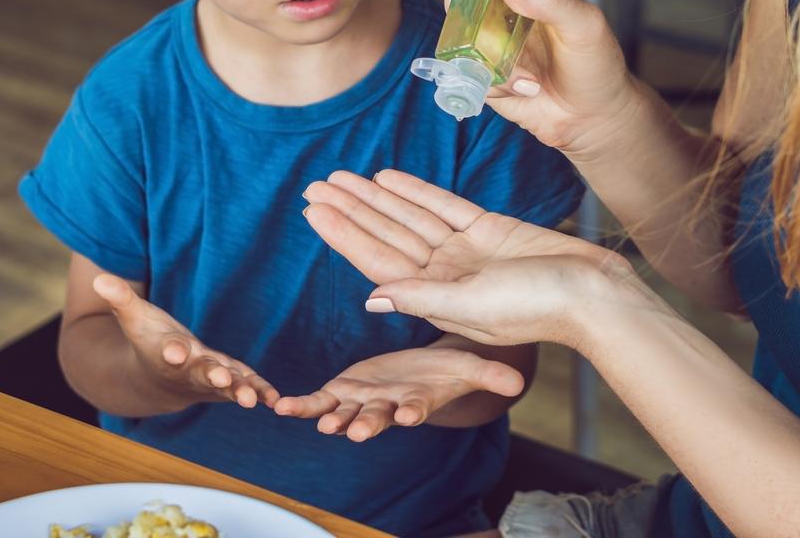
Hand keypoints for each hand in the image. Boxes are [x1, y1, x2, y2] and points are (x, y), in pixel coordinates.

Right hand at [92, 274, 279, 410]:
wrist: (158, 380)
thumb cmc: (149, 342)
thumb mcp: (135, 317)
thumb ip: (120, 299)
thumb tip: (98, 279)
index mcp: (166, 354)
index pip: (167, 352)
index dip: (171, 350)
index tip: (174, 351)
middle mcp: (189, 371)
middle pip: (200, 374)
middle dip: (210, 376)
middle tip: (221, 379)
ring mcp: (211, 379)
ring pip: (226, 386)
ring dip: (239, 391)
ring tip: (251, 399)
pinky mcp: (230, 380)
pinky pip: (246, 386)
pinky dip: (260, 392)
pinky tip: (274, 399)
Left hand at [272, 346, 523, 441]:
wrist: (420, 371)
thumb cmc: (446, 371)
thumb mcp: (469, 367)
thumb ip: (489, 374)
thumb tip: (518, 382)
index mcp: (417, 401)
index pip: (417, 408)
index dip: (413, 411)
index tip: (410, 415)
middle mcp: (388, 407)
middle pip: (378, 417)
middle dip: (369, 425)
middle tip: (361, 433)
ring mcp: (363, 402)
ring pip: (345, 414)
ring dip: (333, 420)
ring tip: (321, 425)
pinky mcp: (343, 391)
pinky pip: (319, 402)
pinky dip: (301, 406)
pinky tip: (281, 406)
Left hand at [303, 170, 636, 348]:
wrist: (594, 294)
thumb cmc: (539, 307)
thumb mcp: (475, 307)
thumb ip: (423, 299)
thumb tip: (371, 299)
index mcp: (436, 296)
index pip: (378, 259)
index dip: (345, 234)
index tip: (315, 211)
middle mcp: (444, 272)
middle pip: (387, 234)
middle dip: (352, 209)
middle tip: (316, 185)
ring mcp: (465, 250)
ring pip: (410, 216)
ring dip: (377, 196)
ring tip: (343, 176)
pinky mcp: (489, 229)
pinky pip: (443, 205)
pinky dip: (416, 191)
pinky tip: (388, 177)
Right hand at [443, 0, 637, 161]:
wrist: (594, 118)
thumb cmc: (597, 65)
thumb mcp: (583, 27)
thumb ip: (550, 0)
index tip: (477, 0)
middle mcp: (504, 8)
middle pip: (460, 2)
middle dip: (477, 31)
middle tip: (503, 50)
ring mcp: (492, 42)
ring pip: (463, 44)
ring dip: (496, 66)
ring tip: (531, 80)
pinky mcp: (485, 73)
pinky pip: (470, 75)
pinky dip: (498, 87)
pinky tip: (528, 90)